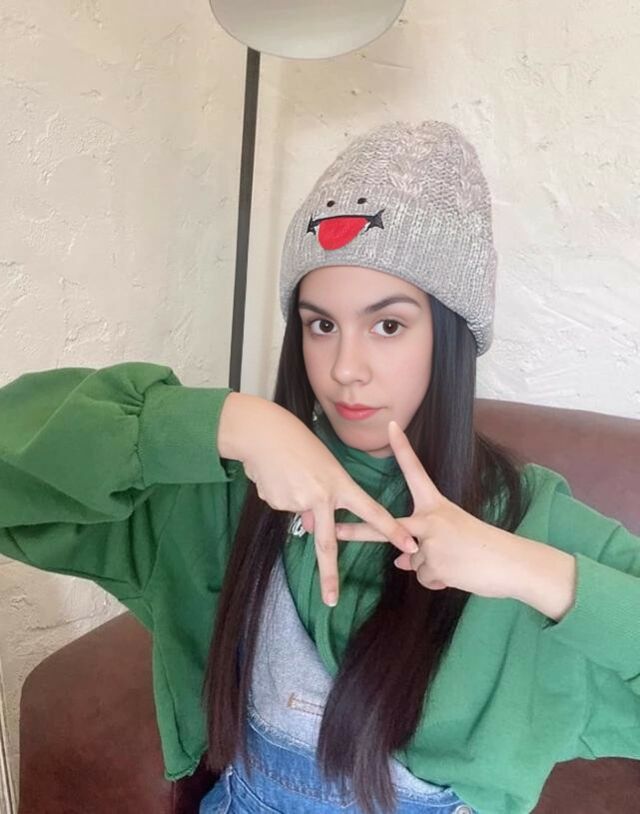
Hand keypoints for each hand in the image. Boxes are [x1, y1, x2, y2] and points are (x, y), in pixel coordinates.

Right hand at [218, 394, 417, 605]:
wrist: (262, 433)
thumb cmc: (298, 442)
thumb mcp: (322, 466)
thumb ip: (324, 498)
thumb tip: (314, 526)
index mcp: (339, 484)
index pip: (371, 511)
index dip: (391, 529)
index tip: (409, 545)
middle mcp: (320, 497)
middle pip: (327, 543)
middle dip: (329, 575)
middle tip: (331, 600)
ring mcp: (297, 502)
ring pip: (300, 512)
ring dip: (294, 497)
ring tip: (288, 472)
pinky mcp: (277, 503)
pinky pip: (283, 505)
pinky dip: (280, 493)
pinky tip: (276, 476)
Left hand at [334, 420, 530, 598]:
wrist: (510, 563)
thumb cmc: (484, 547)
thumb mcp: (451, 536)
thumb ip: (422, 544)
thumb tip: (399, 560)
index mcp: (436, 505)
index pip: (416, 471)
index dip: (402, 449)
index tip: (390, 426)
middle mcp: (430, 518)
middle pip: (387, 526)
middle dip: (358, 532)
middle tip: (336, 532)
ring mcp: (429, 541)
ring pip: (412, 562)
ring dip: (431, 569)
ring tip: (457, 564)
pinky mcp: (433, 564)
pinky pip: (424, 578)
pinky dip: (438, 582)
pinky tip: (457, 575)